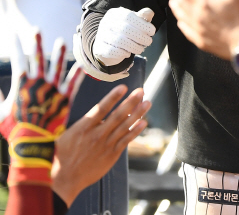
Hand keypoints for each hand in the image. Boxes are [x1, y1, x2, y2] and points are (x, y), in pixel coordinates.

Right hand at [0, 34, 83, 186]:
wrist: (32, 143)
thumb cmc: (14, 129)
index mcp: (21, 85)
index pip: (18, 60)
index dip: (15, 46)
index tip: (14, 33)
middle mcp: (38, 83)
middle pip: (37, 58)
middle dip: (36, 43)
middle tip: (36, 28)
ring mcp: (53, 90)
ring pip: (57, 67)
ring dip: (59, 54)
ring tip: (61, 41)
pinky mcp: (66, 98)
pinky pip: (74, 83)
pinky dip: (78, 73)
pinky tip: (82, 63)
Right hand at [51, 85, 150, 206]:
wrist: (65, 179)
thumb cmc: (63, 155)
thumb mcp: (66, 135)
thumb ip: (82, 123)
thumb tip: (95, 111)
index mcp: (83, 127)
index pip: (100, 108)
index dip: (112, 97)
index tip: (123, 87)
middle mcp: (96, 134)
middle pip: (117, 115)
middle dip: (131, 102)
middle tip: (141, 91)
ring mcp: (105, 145)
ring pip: (125, 126)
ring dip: (138, 114)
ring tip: (147, 103)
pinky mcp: (112, 154)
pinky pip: (126, 141)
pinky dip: (135, 131)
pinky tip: (144, 122)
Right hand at [93, 7, 155, 66]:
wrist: (108, 45)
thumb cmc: (126, 31)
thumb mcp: (135, 22)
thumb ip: (142, 17)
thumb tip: (150, 12)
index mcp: (115, 14)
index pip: (129, 16)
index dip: (142, 24)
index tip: (152, 32)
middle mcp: (106, 22)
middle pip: (125, 29)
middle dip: (140, 37)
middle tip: (148, 42)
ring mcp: (101, 35)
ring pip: (119, 41)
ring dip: (134, 47)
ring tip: (140, 49)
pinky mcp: (99, 47)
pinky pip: (112, 51)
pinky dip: (123, 53)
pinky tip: (128, 53)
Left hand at [168, 0, 238, 59]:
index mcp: (205, 2)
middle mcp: (197, 15)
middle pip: (181, 0)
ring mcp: (197, 29)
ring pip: (181, 15)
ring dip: (175, 6)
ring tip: (172, 0)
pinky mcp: (200, 40)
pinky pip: (186, 30)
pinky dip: (181, 23)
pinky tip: (180, 22)